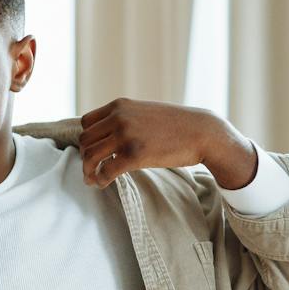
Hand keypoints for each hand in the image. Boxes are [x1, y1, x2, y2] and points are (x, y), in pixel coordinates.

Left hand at [78, 98, 258, 189]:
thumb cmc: (176, 125)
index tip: (92, 150)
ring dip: (87, 170)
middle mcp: (119, 118)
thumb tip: (107, 134)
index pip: (86, 122)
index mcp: (120, 106)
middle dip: (84, 156)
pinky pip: (105, 170)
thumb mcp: (145, 112)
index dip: (87, 139)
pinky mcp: (134, 155)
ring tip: (92, 180)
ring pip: (90, 155)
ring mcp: (126, 135)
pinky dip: (99, 179)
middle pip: (85, 140)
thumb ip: (125, 118)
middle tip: (90, 169)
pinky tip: (102, 183)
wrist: (204, 132)